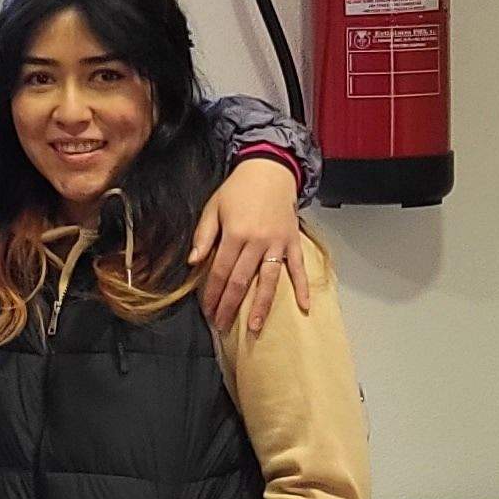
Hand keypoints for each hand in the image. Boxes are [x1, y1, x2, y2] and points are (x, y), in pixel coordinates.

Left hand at [192, 156, 315, 335]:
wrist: (270, 171)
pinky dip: (303, 288)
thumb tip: (193, 262)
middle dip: (230, 306)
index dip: (212, 293)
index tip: (207, 310)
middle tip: (222, 326)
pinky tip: (304, 307)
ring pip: (269, 281)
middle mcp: (257, 241)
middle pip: (242, 281)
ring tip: (254, 327)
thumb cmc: (238, 190)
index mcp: (235, 234)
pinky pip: (298, 268)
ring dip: (261, 306)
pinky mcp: (293, 242)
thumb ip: (203, 236)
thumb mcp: (213, 207)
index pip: (220, 271)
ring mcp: (277, 243)